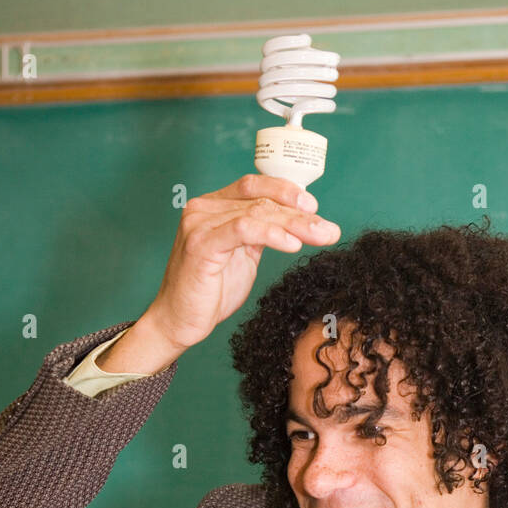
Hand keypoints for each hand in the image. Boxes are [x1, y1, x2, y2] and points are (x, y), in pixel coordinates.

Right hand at [141, 174, 340, 355]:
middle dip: (301, 213)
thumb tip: (297, 222)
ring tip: (320, 236)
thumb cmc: (210, 292)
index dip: (287, 191)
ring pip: (257, 213)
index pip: (255, 185)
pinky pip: (243, 230)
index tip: (315, 207)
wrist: (179, 321)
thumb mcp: (243, 256)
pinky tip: (292, 245)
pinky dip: (272, 234)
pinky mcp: (201, 244)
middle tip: (329, 229)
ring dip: (294, 224)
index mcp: (214, 206)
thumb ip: (261, 234)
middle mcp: (204, 208)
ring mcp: (200, 224)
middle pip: (261, 199)